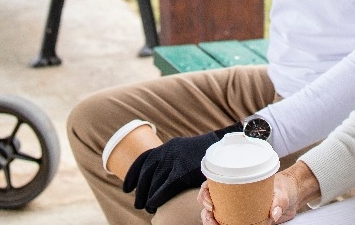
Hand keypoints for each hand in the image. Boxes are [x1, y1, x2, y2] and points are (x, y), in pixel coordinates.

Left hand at [124, 123, 238, 213]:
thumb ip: (176, 160)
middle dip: (140, 190)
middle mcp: (168, 152)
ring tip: (147, 208)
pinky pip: (165, 187)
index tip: (126, 187)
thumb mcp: (188, 152)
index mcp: (168, 147)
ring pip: (154, 182)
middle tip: (138, 203)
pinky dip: (157, 197)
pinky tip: (154, 205)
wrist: (227, 149)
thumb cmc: (209, 155)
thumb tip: (166, 176)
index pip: (143, 159)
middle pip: (147, 173)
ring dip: (148, 197)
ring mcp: (175, 161)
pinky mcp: (183, 171)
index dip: (133, 175)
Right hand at [199, 170, 302, 223]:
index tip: (210, 203)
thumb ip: (279, 201)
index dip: (205, 194)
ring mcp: (236, 208)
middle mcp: (232, 195)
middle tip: (212, 220)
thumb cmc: (284, 187)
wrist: (292, 196)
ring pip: (215, 216)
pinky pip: (228, 224)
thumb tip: (274, 213)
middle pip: (209, 203)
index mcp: (235, 182)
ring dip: (211, 222)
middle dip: (206, 214)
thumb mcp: (283, 192)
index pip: (211, 185)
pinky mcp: (242, 219)